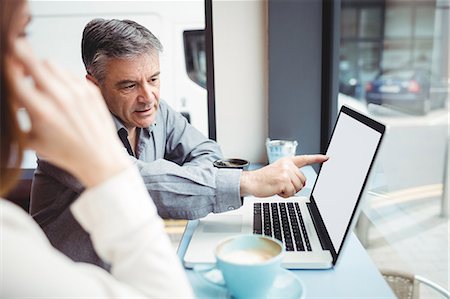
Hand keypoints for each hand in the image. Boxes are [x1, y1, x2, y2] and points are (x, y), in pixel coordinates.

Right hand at [7, 40, 129, 187]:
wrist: (98, 156)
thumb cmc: (65, 151)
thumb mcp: (31, 140)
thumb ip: (15, 119)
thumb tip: (7, 99)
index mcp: (41, 111)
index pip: (15, 77)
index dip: (8, 67)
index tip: (6, 62)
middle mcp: (59, 98)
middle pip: (32, 61)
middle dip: (20, 57)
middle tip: (16, 59)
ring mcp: (77, 92)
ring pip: (50, 63)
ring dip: (41, 68)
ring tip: (39, 82)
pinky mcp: (90, 90)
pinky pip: (68, 72)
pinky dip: (60, 77)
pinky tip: (59, 90)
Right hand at [240, 155, 328, 197]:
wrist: (252, 182)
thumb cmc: (264, 179)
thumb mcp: (278, 172)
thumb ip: (291, 174)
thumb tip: (302, 184)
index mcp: (287, 161)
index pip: (305, 159)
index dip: (317, 158)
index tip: (326, 157)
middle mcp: (287, 165)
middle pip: (303, 181)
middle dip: (294, 186)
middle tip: (281, 185)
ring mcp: (285, 172)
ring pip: (298, 188)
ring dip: (289, 191)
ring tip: (277, 187)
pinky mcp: (283, 181)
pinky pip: (291, 193)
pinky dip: (284, 195)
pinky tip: (276, 190)